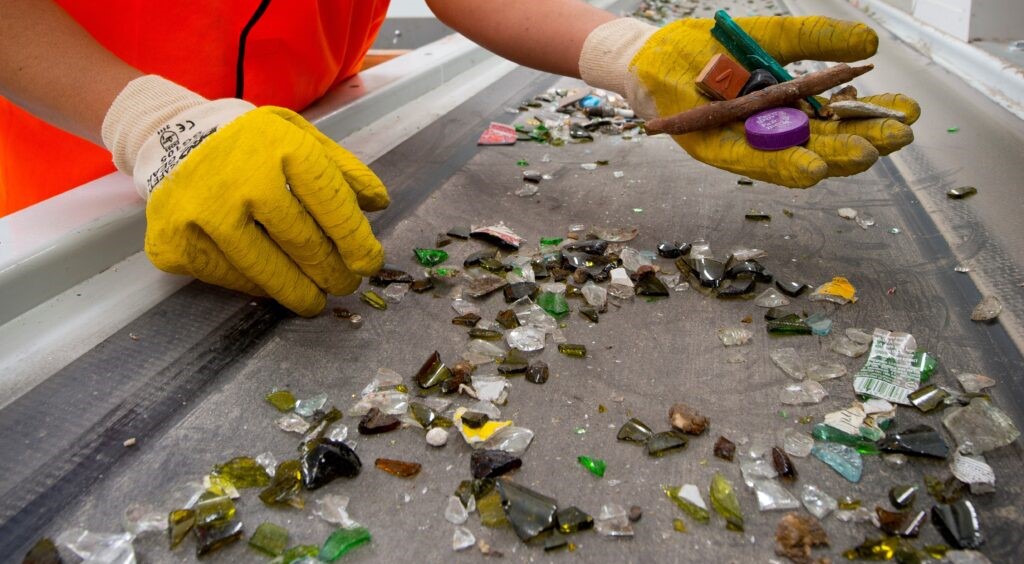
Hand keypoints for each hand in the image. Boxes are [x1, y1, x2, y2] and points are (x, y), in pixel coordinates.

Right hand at [103, 77, 388, 315]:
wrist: (176, 140)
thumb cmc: (253, 145)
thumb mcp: (300, 137)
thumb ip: (342, 170)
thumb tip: (378, 204)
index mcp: (279, 146)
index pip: (330, 202)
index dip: (355, 239)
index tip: (369, 263)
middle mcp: (240, 179)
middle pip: (302, 242)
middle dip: (332, 272)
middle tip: (345, 285)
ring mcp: (203, 213)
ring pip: (267, 270)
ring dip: (299, 292)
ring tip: (316, 300)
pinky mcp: (175, 242)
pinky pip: (231, 277)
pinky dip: (258, 286)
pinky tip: (273, 284)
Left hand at [581, 16, 919, 186]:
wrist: (648, 54)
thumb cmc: (705, 49)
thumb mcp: (769, 36)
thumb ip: (814, 40)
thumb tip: (871, 44)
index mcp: (790, 106)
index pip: (841, 119)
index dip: (874, 118)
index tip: (907, 113)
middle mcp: (771, 132)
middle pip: (825, 145)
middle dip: (863, 143)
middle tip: (896, 137)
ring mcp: (744, 144)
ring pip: (795, 159)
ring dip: (831, 159)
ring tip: (863, 154)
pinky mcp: (713, 149)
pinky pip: (753, 162)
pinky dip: (783, 166)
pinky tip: (814, 168)